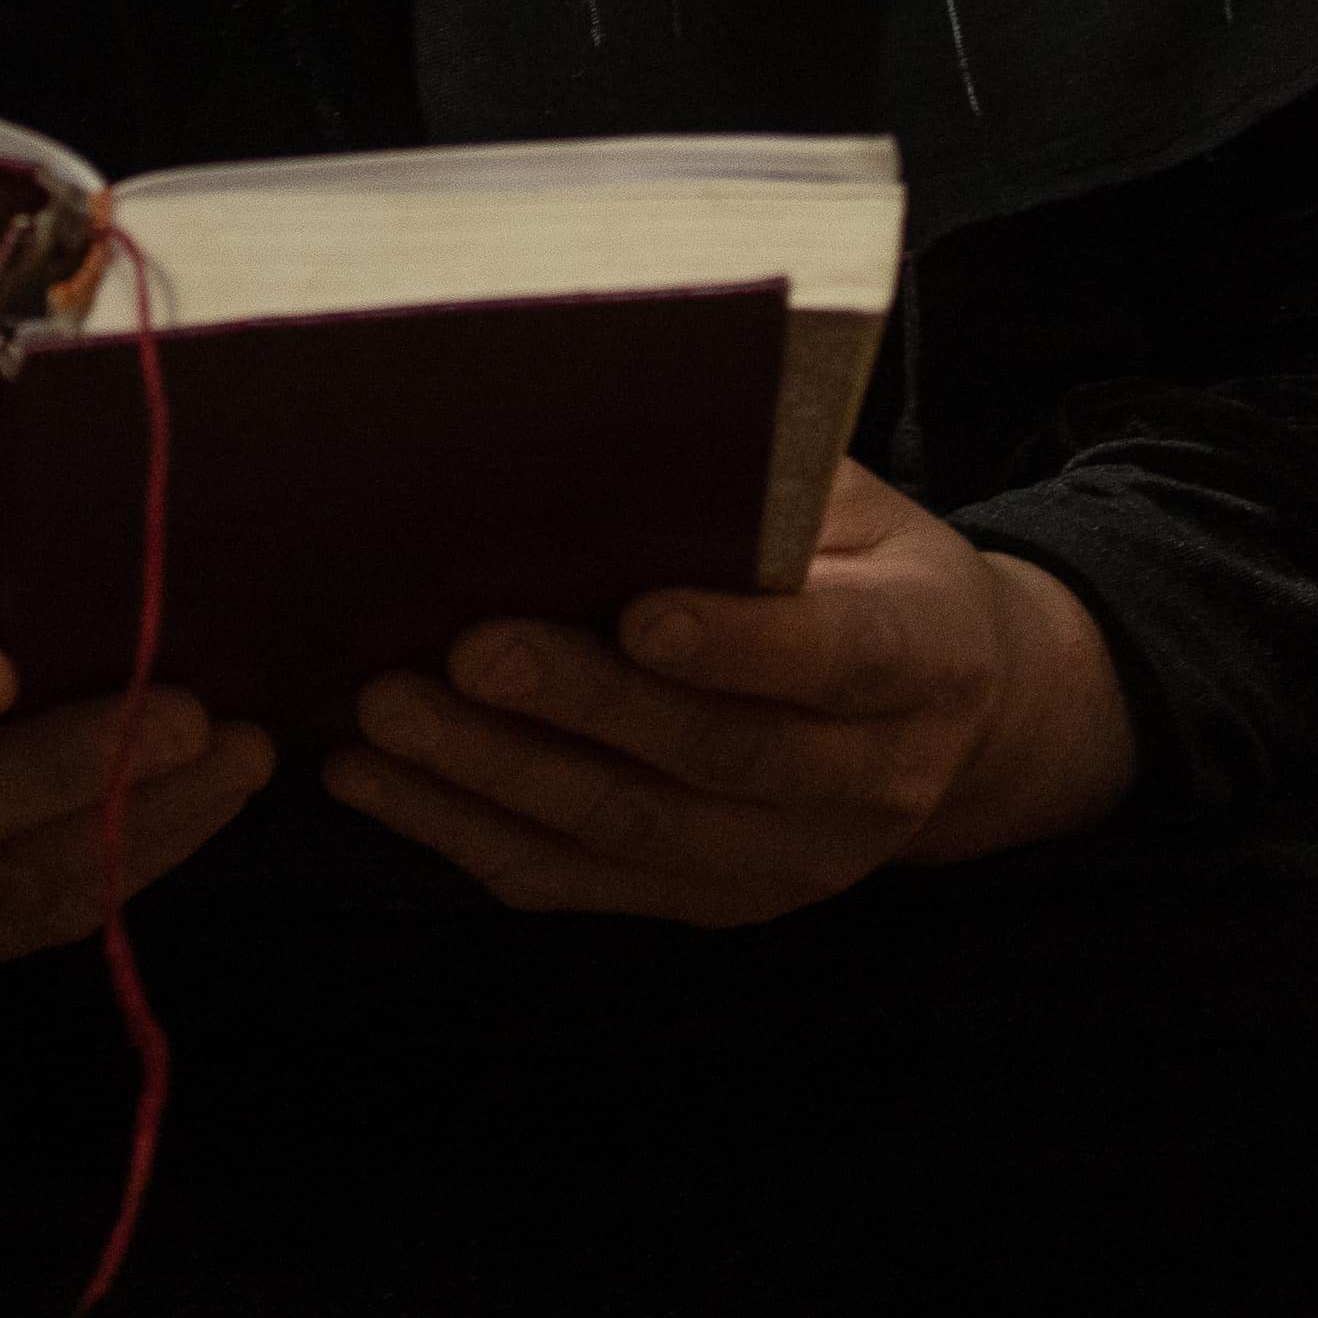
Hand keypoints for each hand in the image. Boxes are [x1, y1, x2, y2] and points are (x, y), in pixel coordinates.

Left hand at [324, 464, 1129, 923]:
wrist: (941, 714)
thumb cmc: (862, 567)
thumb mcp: (851, 504)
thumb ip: (761, 483)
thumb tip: (619, 414)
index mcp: (927, 655)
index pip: (839, 658)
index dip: (739, 645)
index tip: (641, 612)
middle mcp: (874, 779)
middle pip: (715, 754)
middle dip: (581, 707)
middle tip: (468, 651)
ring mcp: (791, 860)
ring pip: (631, 831)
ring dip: (496, 778)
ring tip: (388, 717)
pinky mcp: (712, 903)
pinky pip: (576, 883)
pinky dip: (464, 832)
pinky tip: (376, 781)